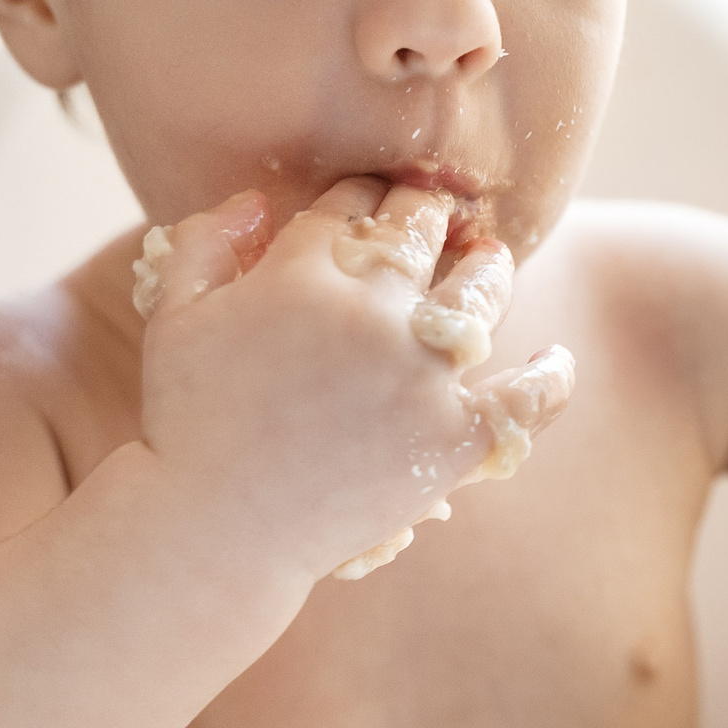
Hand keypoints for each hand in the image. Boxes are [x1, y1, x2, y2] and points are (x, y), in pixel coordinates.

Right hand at [135, 180, 573, 576]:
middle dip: (424, 216)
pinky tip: (555, 361)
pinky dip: (549, 377)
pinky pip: (528, 398)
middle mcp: (371, 313)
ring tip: (488, 262)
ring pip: (482, 289)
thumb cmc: (185, 425)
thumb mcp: (172, 317)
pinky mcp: (454, 440)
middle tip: (434, 220)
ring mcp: (419, 376)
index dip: (362, 197)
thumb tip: (260, 197)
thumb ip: (206, 240)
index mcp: (300, 273)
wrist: (213, 531)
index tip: (368, 207)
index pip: (352, 203)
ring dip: (489, 266)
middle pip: (420, 230)